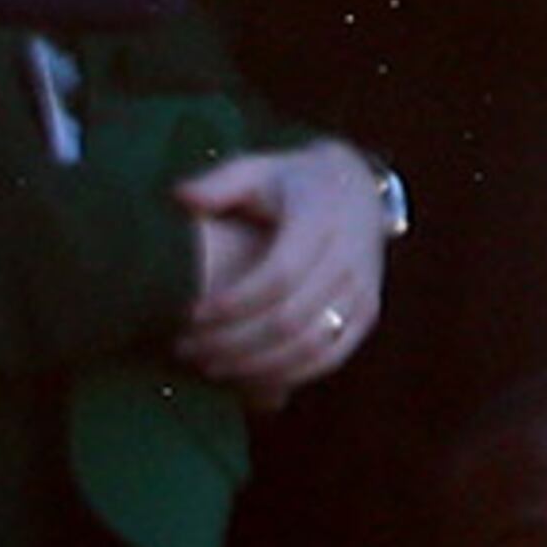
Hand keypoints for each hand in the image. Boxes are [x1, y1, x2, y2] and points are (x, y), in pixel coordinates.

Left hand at [169, 137, 387, 408]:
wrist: (358, 189)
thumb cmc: (292, 183)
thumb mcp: (258, 170)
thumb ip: (219, 184)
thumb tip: (180, 198)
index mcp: (319, 219)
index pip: (279, 274)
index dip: (234, 303)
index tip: (191, 315)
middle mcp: (347, 257)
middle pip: (289, 319)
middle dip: (233, 342)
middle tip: (188, 348)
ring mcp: (362, 289)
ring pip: (309, 347)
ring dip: (255, 366)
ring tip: (208, 366)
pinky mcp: (366, 313)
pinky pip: (329, 358)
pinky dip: (287, 374)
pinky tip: (246, 376)